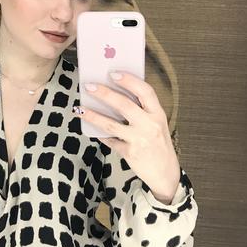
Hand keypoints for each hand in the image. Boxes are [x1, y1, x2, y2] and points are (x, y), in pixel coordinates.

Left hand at [75, 71, 180, 201]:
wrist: (166, 173)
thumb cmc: (158, 144)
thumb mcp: (157, 124)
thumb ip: (143, 111)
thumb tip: (116, 94)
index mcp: (158, 114)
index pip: (146, 91)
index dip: (130, 80)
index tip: (114, 73)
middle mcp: (150, 125)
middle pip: (124, 105)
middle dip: (104, 94)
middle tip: (89, 86)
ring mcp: (140, 140)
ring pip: (111, 125)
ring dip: (93, 115)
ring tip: (80, 109)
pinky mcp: (130, 153)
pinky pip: (110, 141)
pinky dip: (100, 135)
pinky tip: (91, 129)